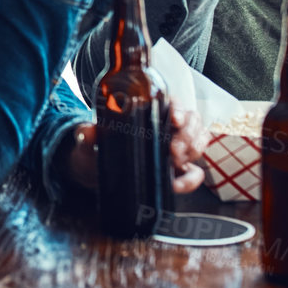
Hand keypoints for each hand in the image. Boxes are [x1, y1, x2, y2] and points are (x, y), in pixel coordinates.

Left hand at [61, 106, 208, 194]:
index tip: (174, 119)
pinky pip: (195, 172)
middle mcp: (167, 125)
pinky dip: (191, 179)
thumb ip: (87, 134)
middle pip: (193, 121)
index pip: (173, 102)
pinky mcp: (177, 170)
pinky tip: (176, 184)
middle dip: (188, 135)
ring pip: (200, 141)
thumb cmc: (96, 147)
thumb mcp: (90, 140)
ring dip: (193, 152)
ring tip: (174, 163)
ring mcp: (176, 147)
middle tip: (173, 150)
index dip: (179, 108)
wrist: (96, 169)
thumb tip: (87, 132)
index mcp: (150, 110)